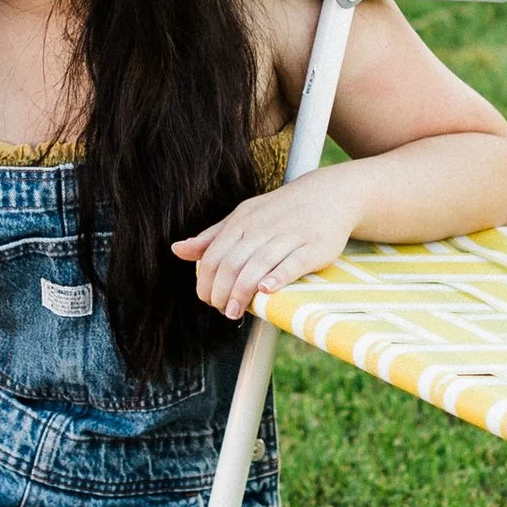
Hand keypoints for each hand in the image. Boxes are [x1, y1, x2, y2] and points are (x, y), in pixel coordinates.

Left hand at [172, 176, 358, 320]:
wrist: (328, 195)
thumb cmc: (280, 211)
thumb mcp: (243, 218)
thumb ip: (212, 237)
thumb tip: (178, 250)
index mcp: (242, 221)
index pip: (214, 255)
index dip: (206, 281)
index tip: (207, 299)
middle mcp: (262, 227)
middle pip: (232, 263)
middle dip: (221, 291)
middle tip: (222, 310)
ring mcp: (289, 236)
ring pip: (258, 264)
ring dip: (242, 291)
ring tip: (234, 311)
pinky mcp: (314, 247)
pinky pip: (293, 263)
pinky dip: (278, 277)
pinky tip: (265, 291)